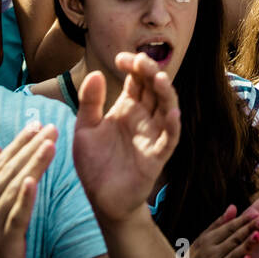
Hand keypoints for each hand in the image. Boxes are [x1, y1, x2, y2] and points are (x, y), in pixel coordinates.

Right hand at [0, 121, 57, 257]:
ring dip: (32, 164)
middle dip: (29, 147)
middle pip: (8, 171)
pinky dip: (24, 197)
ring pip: (14, 187)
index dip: (18, 143)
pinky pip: (16, 216)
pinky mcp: (3, 241)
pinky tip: (33, 181)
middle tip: (49, 126)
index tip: (36, 124)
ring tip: (49, 144)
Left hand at [73, 55, 179, 223]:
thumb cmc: (95, 164)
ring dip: (166, 92)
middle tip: (140, 60)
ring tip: (159, 78)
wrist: (102, 199)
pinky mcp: (157, 156)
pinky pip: (169, 139)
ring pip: (167, 108)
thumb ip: (89, 102)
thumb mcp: (85, 129)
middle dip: (149, 72)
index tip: (120, 58)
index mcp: (127, 108)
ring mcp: (152, 135)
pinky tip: (173, 114)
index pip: (136, 80)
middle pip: (153, 88)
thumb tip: (96, 73)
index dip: (132, 66)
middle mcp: (143, 118)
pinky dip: (173, 126)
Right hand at [187, 204, 258, 257]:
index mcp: (207, 241)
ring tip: (258, 235)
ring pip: (234, 255)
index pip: (229, 228)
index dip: (243, 220)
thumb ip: (219, 225)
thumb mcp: (202, 241)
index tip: (257, 212)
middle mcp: (210, 254)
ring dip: (246, 245)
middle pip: (234, 239)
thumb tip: (233, 207)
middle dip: (249, 229)